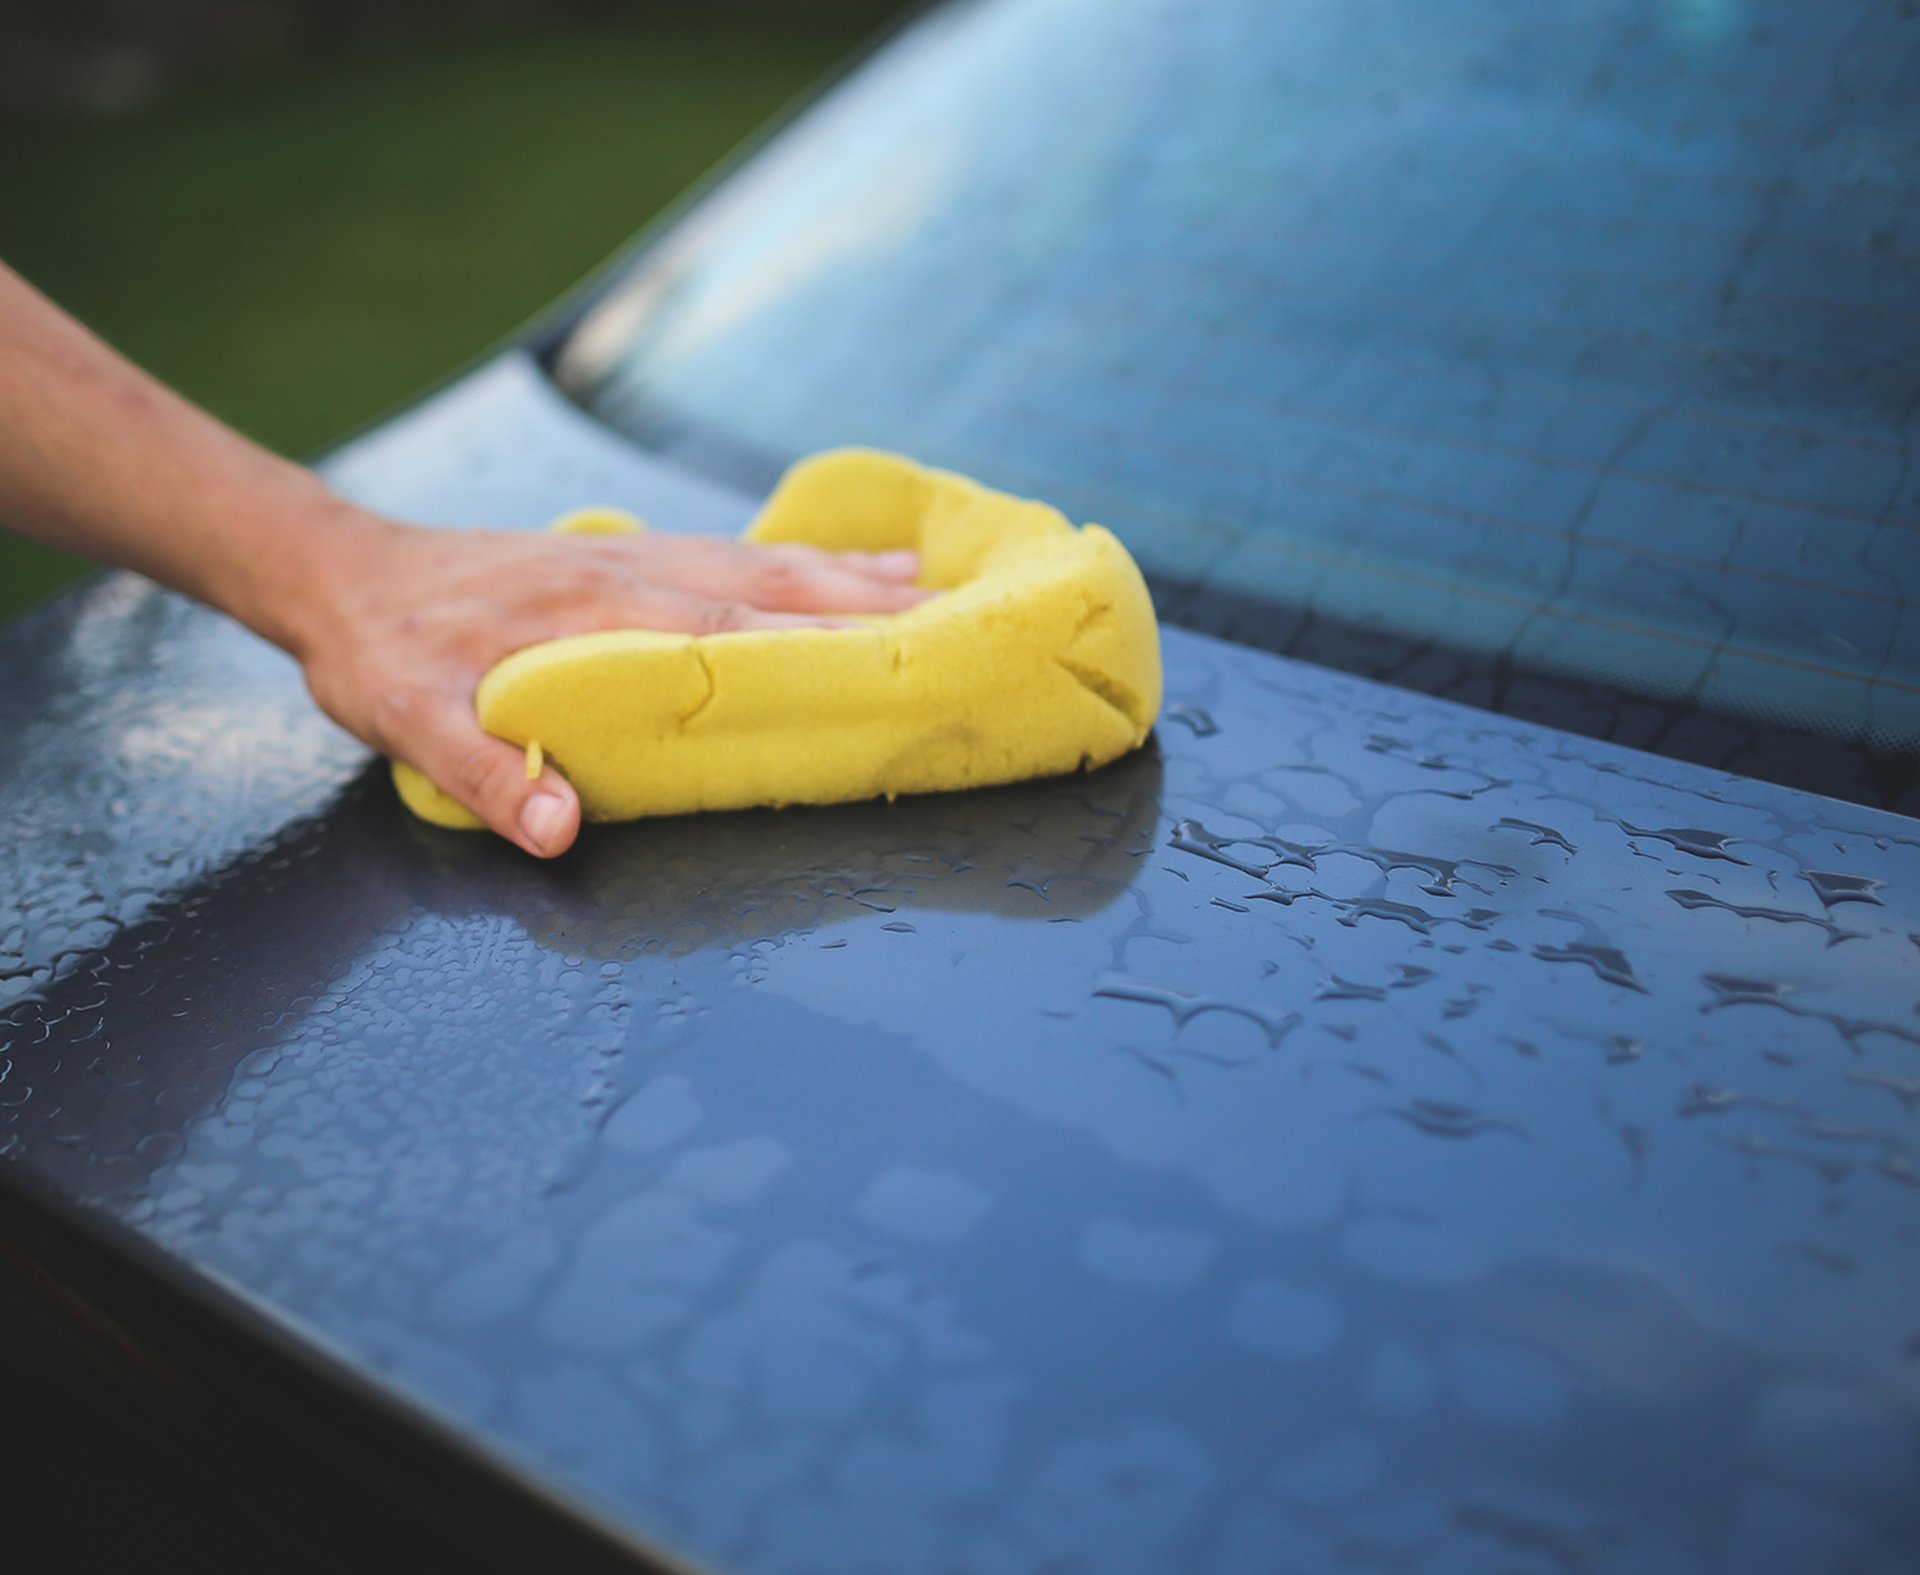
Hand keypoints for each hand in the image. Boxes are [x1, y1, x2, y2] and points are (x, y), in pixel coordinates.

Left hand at [292, 508, 925, 856]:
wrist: (340, 571)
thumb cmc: (380, 650)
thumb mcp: (405, 718)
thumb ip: (483, 774)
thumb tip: (562, 834)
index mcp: (594, 612)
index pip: (727, 629)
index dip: (814, 646)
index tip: (893, 661)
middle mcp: (631, 571)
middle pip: (770, 584)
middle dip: (865, 604)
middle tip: (953, 622)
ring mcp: (632, 556)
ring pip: (761, 561)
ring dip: (846, 574)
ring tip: (928, 584)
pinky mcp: (624, 555)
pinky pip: (732, 552)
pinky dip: (797, 559)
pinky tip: (832, 567)